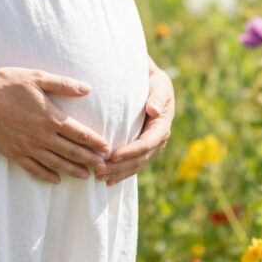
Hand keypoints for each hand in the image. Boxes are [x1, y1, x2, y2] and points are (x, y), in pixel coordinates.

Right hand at [0, 66, 112, 184]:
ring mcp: (27, 147)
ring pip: (55, 163)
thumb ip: (64, 84)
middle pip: (71, 152)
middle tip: (104, 169)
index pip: (79, 134)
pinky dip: (47, 175)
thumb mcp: (37, 77)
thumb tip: (87, 89)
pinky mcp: (13, 153)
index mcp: (50, 117)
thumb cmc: (7, 83)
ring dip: (73, 170)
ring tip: (86, 177)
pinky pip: (34, 169)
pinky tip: (56, 180)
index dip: (95, 142)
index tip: (107, 149)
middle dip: (90, 160)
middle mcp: (41, 136)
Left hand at [99, 66, 174, 185]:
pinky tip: (107, 179)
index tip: (112, 156)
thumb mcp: (159, 85)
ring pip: (135, 165)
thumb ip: (158, 97)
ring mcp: (151, 146)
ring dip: (118, 173)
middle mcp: (158, 140)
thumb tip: (154, 111)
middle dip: (120, 167)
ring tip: (98, 176)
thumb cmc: (154, 82)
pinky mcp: (142, 149)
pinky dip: (120, 173)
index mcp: (162, 126)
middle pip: (139, 159)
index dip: (130, 152)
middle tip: (99, 171)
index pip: (146, 144)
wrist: (153, 83)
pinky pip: (132, 164)